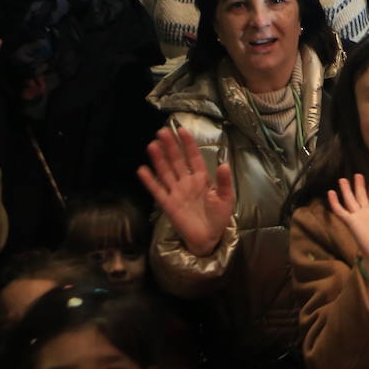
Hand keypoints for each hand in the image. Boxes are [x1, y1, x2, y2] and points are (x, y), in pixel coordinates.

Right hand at [137, 127, 234, 256]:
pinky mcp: (168, 204)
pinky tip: (142, 170)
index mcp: (202, 179)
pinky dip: (150, 181)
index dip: (188, 144)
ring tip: (152, 145)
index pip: (194, 157)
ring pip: (166, 172)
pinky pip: (158, 191)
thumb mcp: (226, 198)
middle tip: (162, 132)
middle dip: (170, 147)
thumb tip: (224, 164)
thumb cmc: (218, 216)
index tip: (182, 130)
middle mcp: (187, 182)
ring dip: (159, 159)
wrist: (208, 238)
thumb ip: (224, 182)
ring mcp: (176, 192)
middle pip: (177, 161)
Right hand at [328, 174, 368, 277]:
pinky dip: (334, 202)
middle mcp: (367, 215)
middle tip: (358, 174)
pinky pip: (340, 211)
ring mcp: (358, 218)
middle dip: (359, 186)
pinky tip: (331, 192)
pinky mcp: (351, 222)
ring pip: (350, 200)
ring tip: (343, 179)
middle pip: (361, 197)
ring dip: (346, 190)